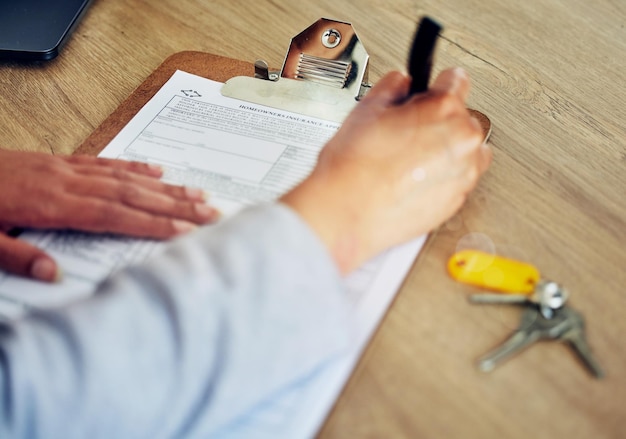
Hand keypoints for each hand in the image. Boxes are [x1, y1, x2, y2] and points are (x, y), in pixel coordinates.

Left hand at [0, 151, 219, 281]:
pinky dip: (134, 166)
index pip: (115, 215)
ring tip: (196, 192)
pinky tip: (155, 169)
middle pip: (132, 194)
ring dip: (165, 186)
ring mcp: (66, 169)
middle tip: (211, 211)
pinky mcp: (60, 162)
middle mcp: (67, 183)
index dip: (154, 223)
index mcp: (52, 204)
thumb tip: (57, 276)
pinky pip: (105, 162)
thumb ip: (18, 258)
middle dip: (175, 204)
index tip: (187, 230)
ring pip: (125, 177)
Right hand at [281, 68, 491, 272]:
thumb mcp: (367, 109)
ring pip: (466, 151)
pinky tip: (412, 179)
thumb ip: (393, 87)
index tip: (431, 91)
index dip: (436, 84)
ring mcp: (463, 173)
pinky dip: (442, 177)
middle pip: (462, 118)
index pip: (458, 80)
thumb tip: (401, 84)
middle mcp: (463, 141)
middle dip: (438, 122)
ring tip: (411, 158)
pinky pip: (457, 179)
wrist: (346, 212)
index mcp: (444, 109)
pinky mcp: (456, 201)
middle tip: (407, 132)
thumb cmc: (353, 168)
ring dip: (446, 150)